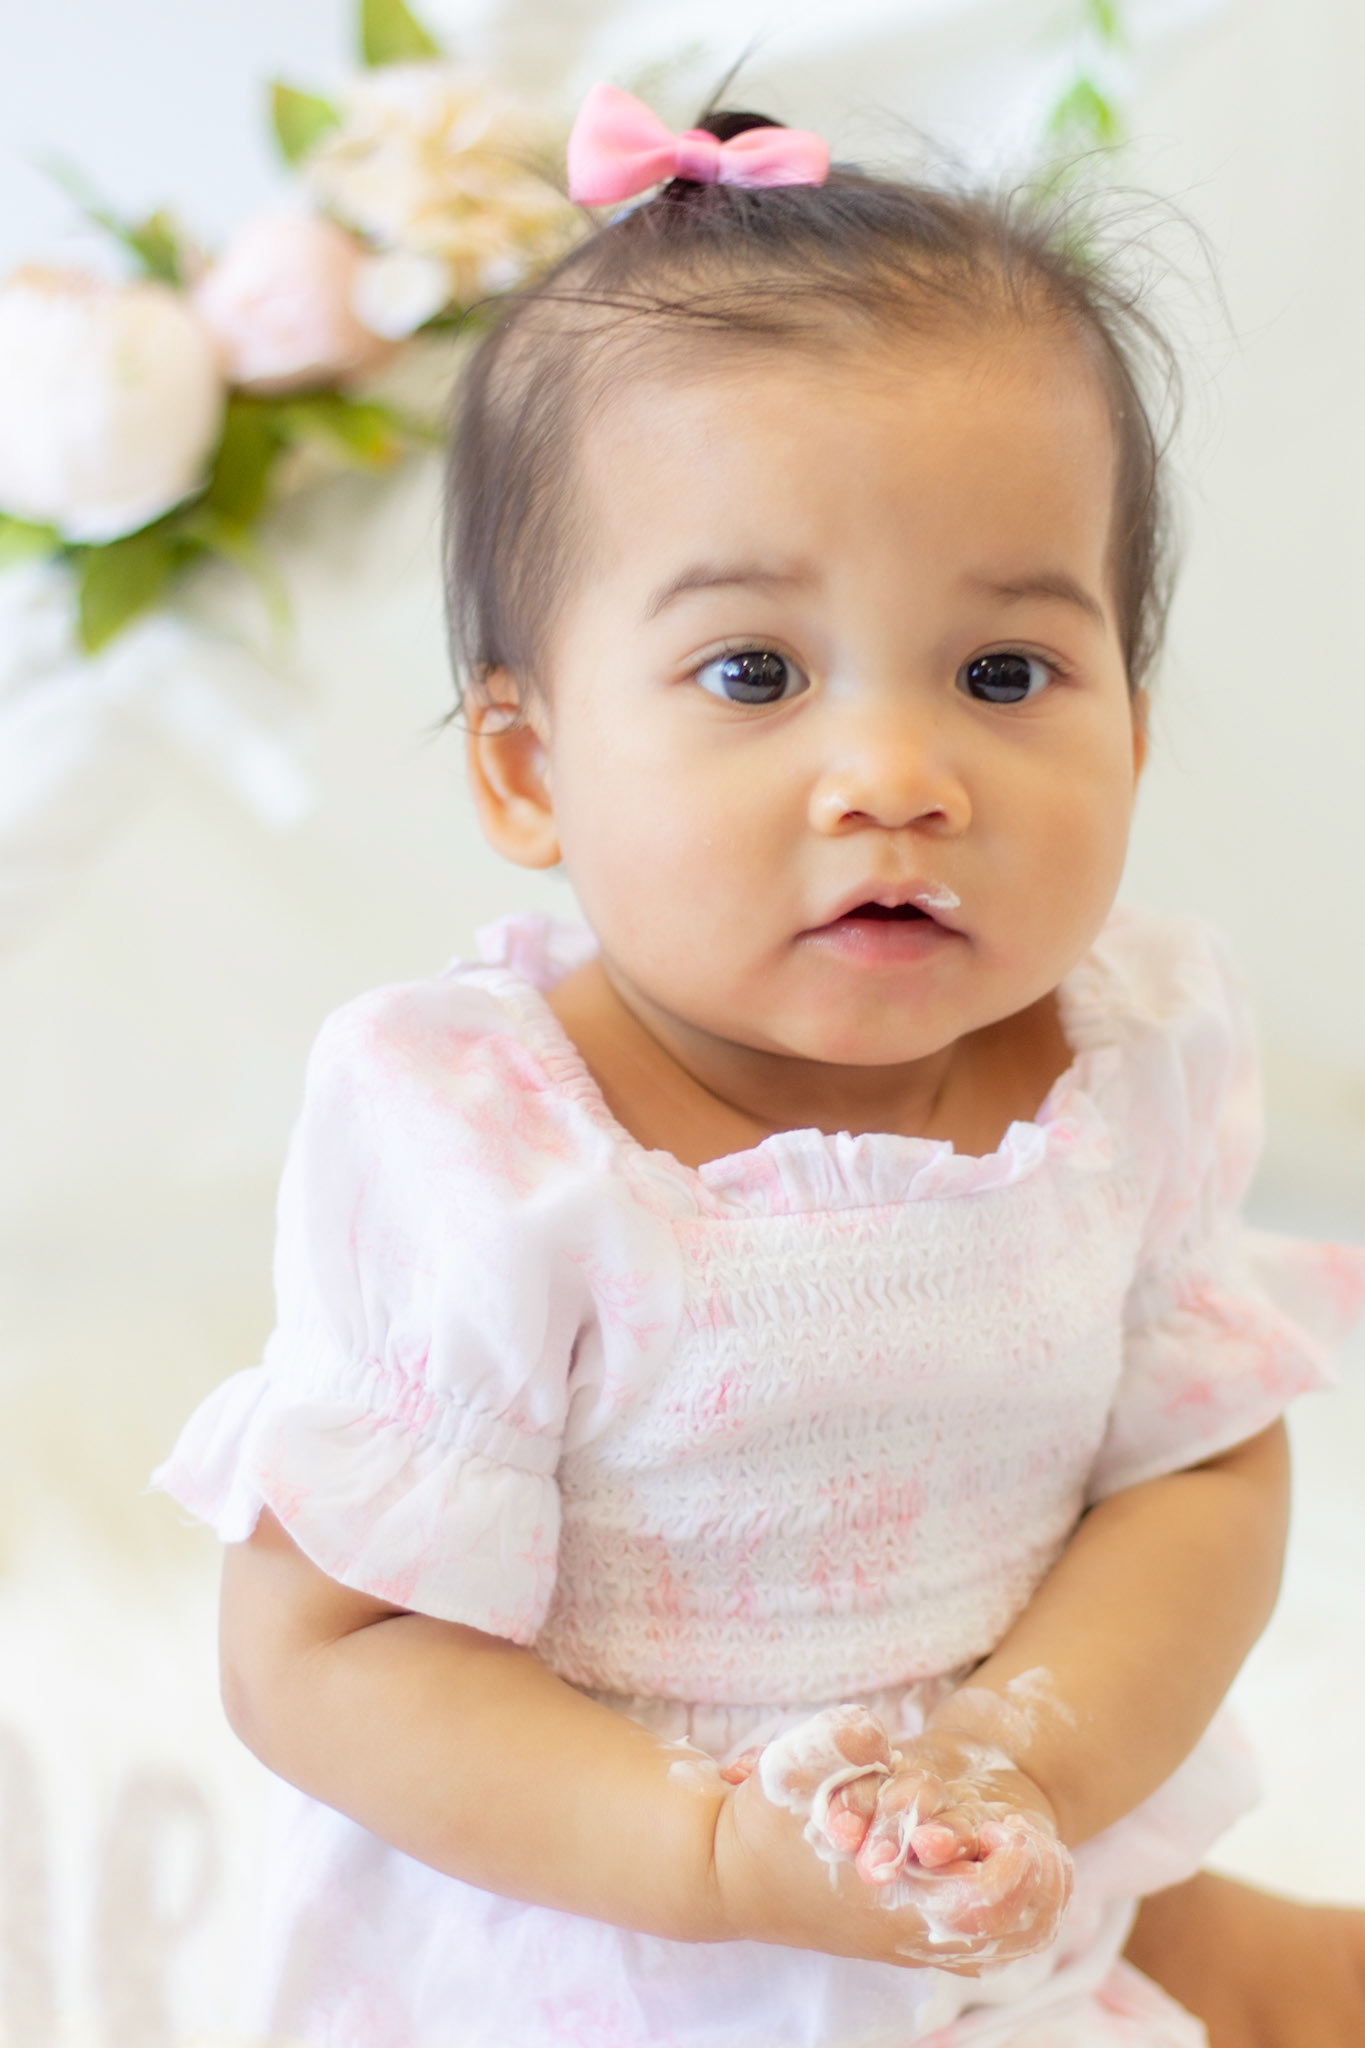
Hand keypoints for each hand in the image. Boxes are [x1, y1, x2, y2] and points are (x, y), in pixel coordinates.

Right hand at [712, 1706, 1072, 1973]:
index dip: (1012, 1871)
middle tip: (1030, 1839)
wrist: (722, 1877)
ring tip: (1032, 1858)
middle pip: (998, 1934)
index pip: (979, 1908)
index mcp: (883, 1898)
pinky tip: (1002, 1878)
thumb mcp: (789, 1768)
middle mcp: (898, 1930)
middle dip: (1030, 1888)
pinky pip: (966, 1946)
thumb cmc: (758, 1823)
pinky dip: (998, 1921)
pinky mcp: (892, 1935)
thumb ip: (834, 1743)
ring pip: (988, 1946)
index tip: (1010, 1826)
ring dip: (1022, 1906)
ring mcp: (897, 1939)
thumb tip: (874, 1733)